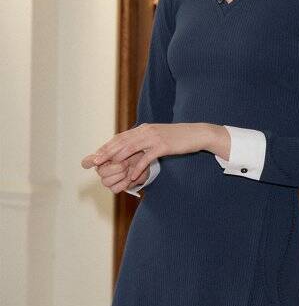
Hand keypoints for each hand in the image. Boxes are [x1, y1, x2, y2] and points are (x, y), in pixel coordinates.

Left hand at [81, 122, 212, 181]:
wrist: (196, 134)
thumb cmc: (177, 138)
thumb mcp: (158, 137)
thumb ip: (145, 141)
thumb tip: (133, 147)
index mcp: (143, 128)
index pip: (121, 137)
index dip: (107, 146)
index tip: (96, 155)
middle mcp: (146, 131)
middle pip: (122, 141)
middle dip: (107, 151)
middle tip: (95, 161)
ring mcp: (154, 138)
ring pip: (131, 148)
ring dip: (118, 158)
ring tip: (108, 167)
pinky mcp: (163, 146)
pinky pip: (147, 158)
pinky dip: (138, 167)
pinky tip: (132, 176)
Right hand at [92, 150, 149, 193]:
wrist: (145, 162)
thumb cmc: (133, 153)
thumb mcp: (126, 148)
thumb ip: (113, 150)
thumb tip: (97, 156)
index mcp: (101, 158)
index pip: (87, 162)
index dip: (88, 162)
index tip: (95, 160)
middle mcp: (101, 169)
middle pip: (100, 172)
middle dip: (116, 167)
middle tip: (126, 163)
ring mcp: (107, 179)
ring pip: (106, 182)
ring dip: (120, 175)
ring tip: (128, 168)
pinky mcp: (114, 187)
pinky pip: (114, 189)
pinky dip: (124, 183)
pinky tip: (130, 177)